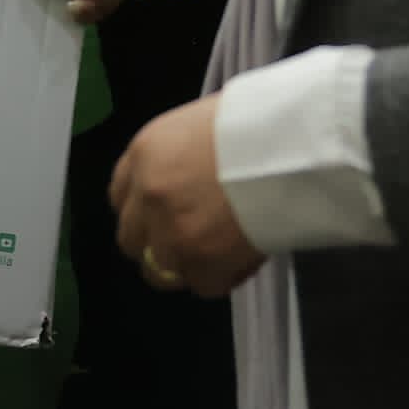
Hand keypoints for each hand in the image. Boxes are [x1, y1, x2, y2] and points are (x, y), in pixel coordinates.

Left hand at [111, 95, 262, 295]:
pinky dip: (223, 277)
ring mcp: (172, 232)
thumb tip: (184, 180)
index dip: (142, 212)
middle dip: (156, 244)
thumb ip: (178, 158)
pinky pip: (204, 286)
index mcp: (144, 155)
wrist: (288, 142)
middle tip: (189, 240)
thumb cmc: (255, 123)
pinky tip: (242, 260)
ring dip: (187, 266)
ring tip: (219, 254)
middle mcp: (148, 196)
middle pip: (132, 241)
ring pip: (161, 271)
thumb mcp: (198, 124)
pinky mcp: (203, 261)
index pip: (120, 198)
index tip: (160, 218)